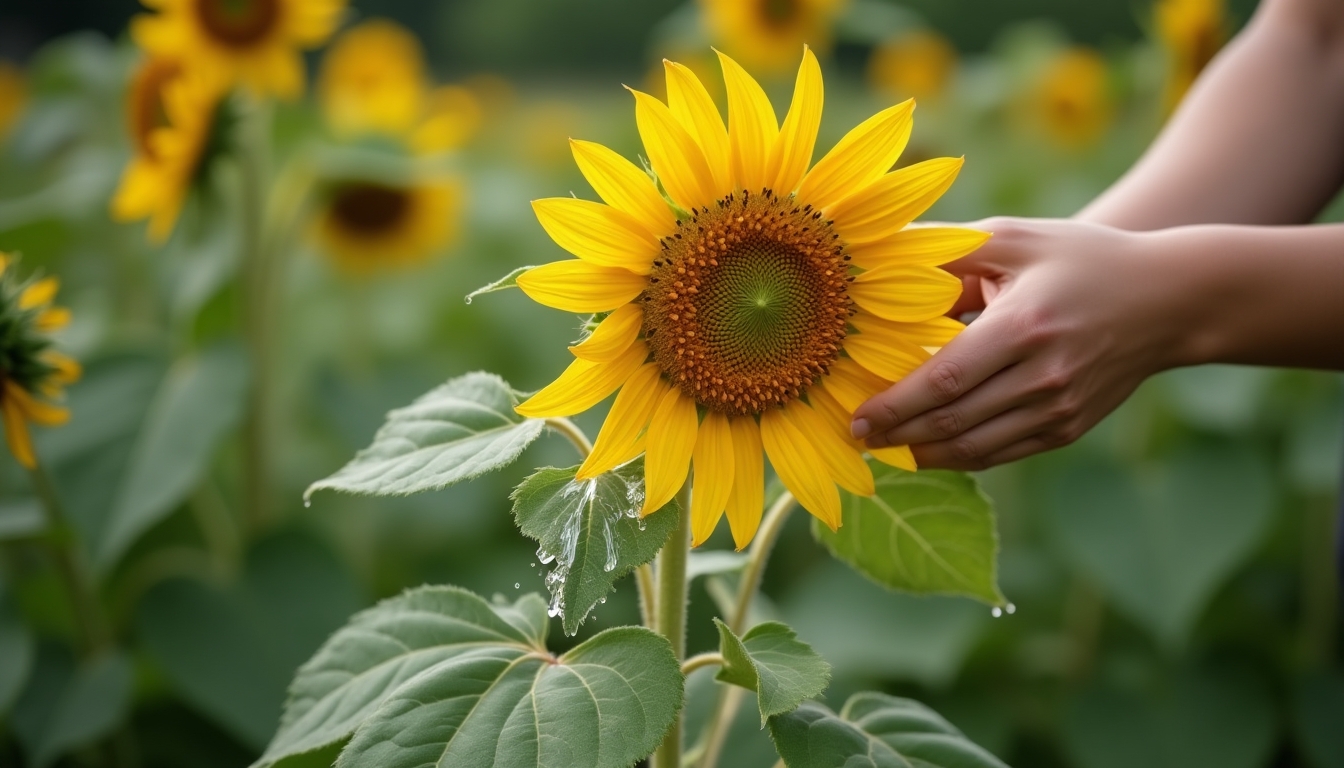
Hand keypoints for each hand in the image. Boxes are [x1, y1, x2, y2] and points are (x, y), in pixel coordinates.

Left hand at [850, 217, 1191, 469]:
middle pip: (954, 420)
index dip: (896, 404)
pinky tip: (926, 449)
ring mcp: (1058, 408)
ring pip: (975, 448)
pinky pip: (1001, 454)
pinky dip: (959, 457)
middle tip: (855, 438)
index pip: (946, 378)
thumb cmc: (1080, 259)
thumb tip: (877, 262)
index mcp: (1024, 325)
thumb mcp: (1015, 240)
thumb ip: (946, 251)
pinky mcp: (1068, 428)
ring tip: (883, 448)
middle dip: (897, 435)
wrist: (1168, 300)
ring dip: (922, 453)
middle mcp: (1043, 375)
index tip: (855, 418)